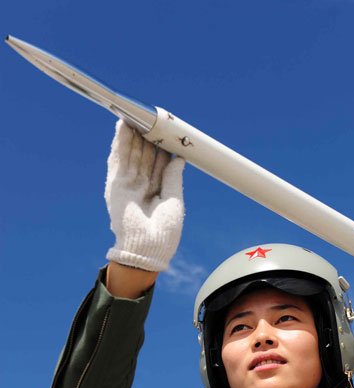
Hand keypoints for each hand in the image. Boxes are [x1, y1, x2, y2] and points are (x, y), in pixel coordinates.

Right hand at [104, 119, 185, 271]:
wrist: (147, 250)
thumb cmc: (164, 234)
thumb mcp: (175, 201)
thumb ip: (173, 178)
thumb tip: (179, 159)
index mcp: (157, 193)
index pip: (159, 163)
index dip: (162, 145)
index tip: (167, 129)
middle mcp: (142, 187)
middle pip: (144, 155)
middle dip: (147, 136)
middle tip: (151, 116)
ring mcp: (128, 185)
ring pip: (131, 154)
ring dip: (133, 134)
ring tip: (136, 113)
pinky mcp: (116, 185)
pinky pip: (117, 160)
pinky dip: (119, 142)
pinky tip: (122, 126)